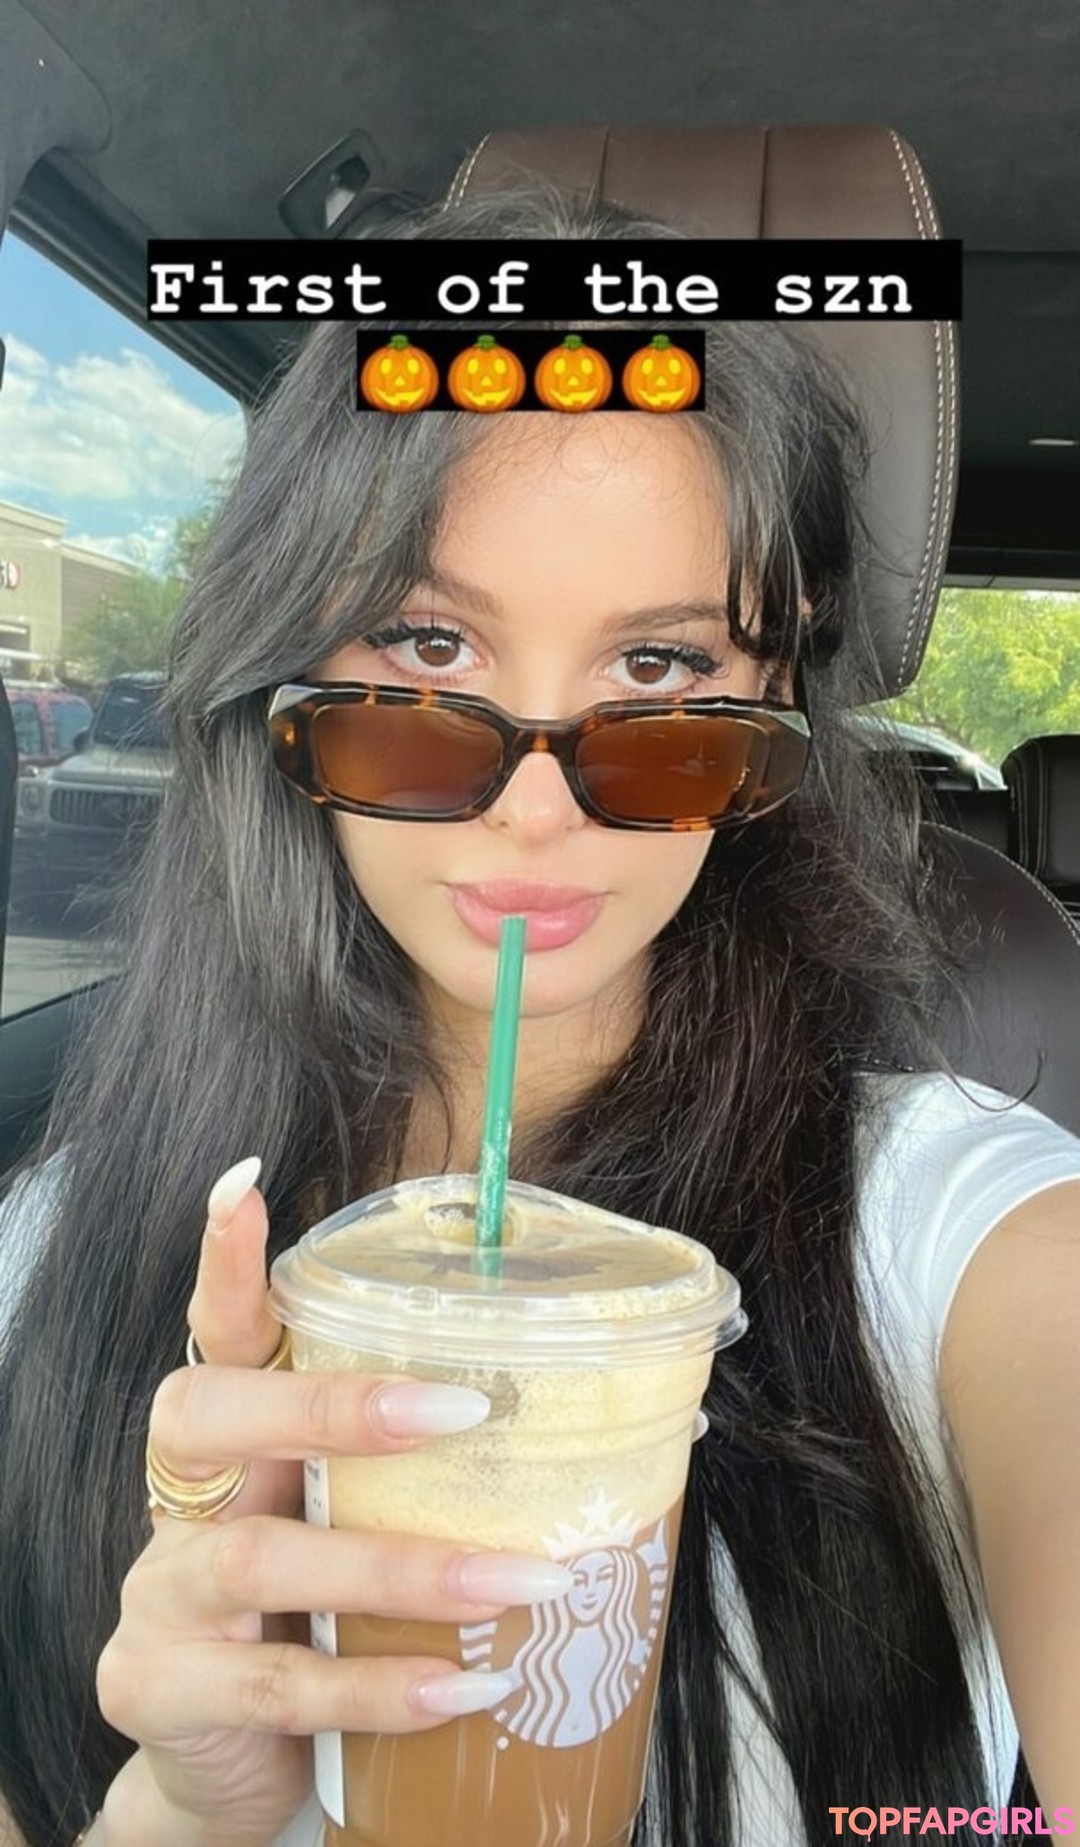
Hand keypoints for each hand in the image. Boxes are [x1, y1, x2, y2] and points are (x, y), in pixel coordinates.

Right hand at [95, 1162, 571, 1846]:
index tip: (246, 1183)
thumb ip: (432, 1480)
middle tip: (459, 1409)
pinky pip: (278, 1683)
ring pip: (264, 1557)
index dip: (226, 1266)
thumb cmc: (318, 1622)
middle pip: (211, 1417)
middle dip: (333, 1406)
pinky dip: (379, 1683)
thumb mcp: (357, 1534)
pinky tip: (462, 1683)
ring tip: (522, 1579)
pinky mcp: (158, 1688)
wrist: (234, 1771)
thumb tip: (637, 1421)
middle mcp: (181, 1503)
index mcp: (232, 1447)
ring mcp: (159, 1597)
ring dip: (405, 1568)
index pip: (220, 1337)